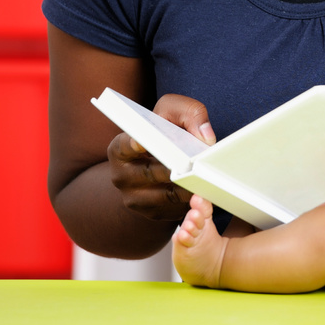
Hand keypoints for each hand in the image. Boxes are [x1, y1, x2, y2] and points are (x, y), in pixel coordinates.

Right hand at [107, 93, 215, 222]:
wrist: (162, 159)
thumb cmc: (165, 131)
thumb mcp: (173, 112)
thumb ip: (189, 113)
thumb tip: (205, 136)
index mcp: (119, 149)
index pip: (123, 146)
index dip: (133, 144)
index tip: (142, 142)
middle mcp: (121, 176)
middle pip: (151, 173)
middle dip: (174, 169)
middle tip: (194, 166)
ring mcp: (136, 198)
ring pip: (166, 195)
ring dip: (187, 189)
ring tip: (204, 182)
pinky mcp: (153, 213)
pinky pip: (175, 211)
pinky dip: (191, 205)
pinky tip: (204, 197)